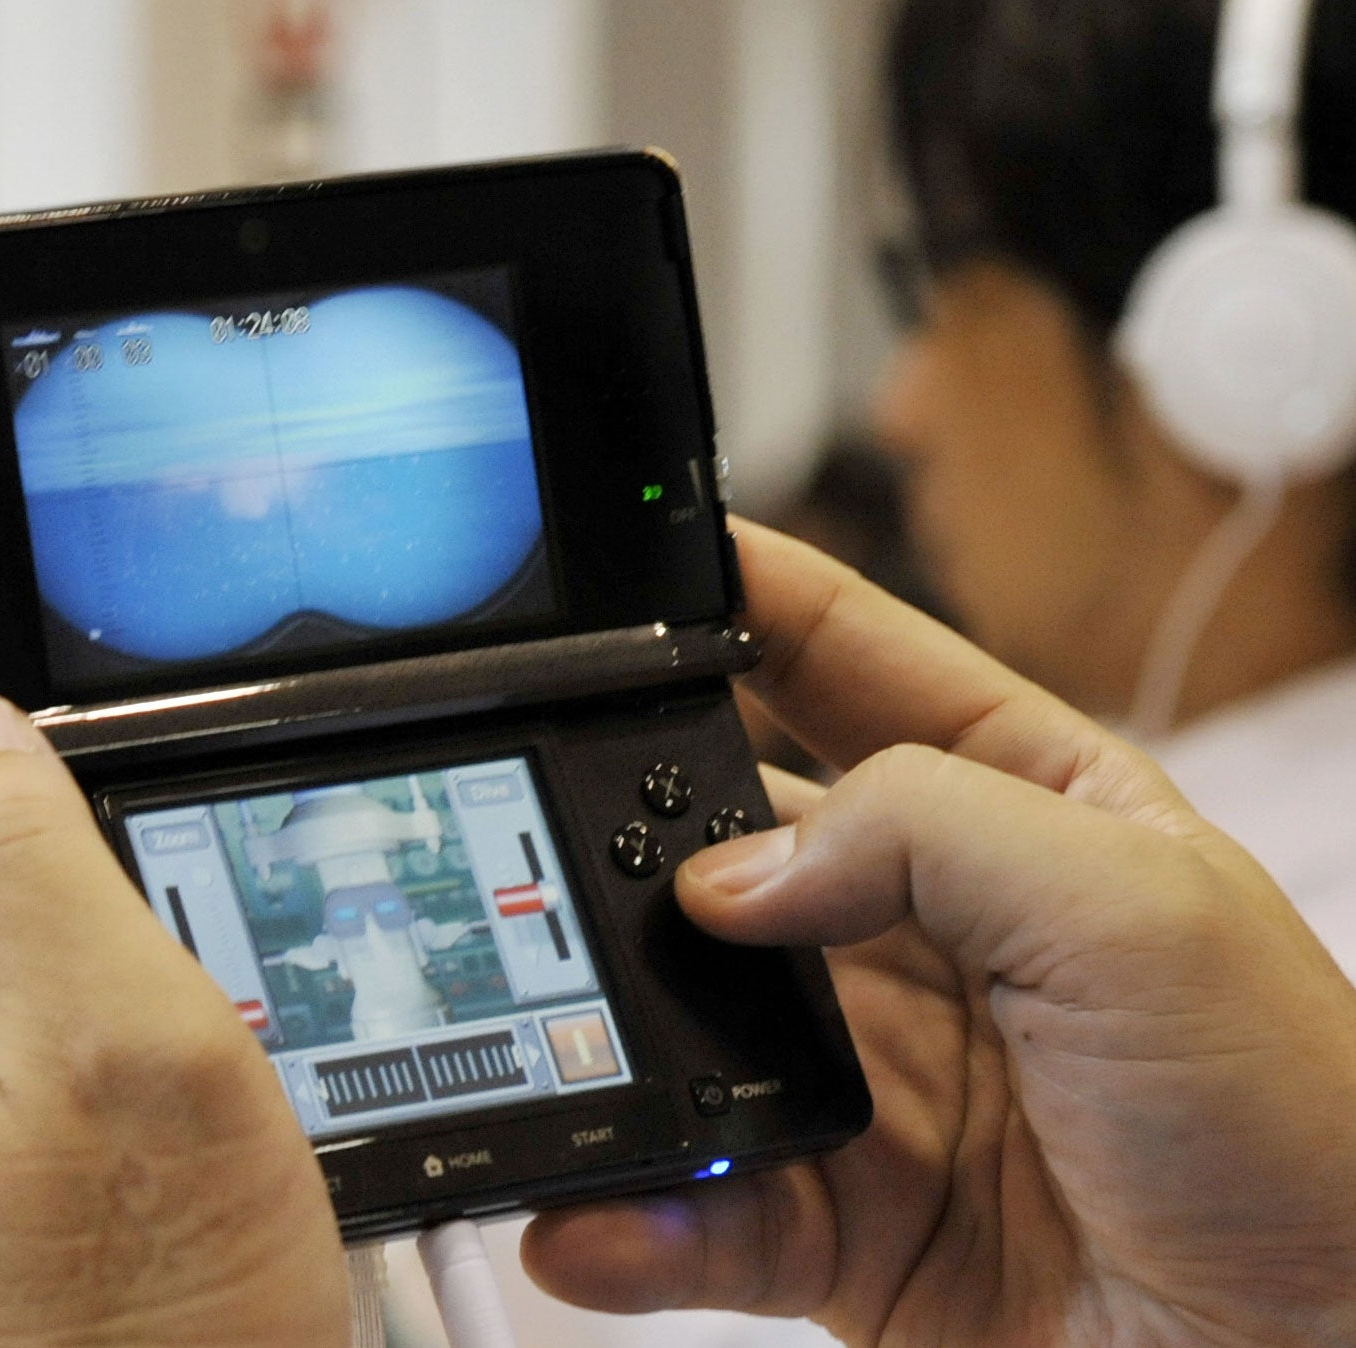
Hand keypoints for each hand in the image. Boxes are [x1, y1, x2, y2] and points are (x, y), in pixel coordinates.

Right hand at [522, 522, 1355, 1345]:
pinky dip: (639, 1212)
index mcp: (1022, 807)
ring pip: (697, 1027)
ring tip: (546, 1043)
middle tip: (542, 838)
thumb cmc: (1300, 1127)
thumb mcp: (1137, 912)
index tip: (626, 572)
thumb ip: (925, 832)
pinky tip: (599, 1214)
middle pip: (737, 846)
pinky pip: (709, 1200)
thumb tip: (729, 875)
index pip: (849, 667)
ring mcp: (878, 1071)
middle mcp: (932, 927)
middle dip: (635, 836)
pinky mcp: (841, 1216)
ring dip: (614, 1039)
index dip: (744, 606)